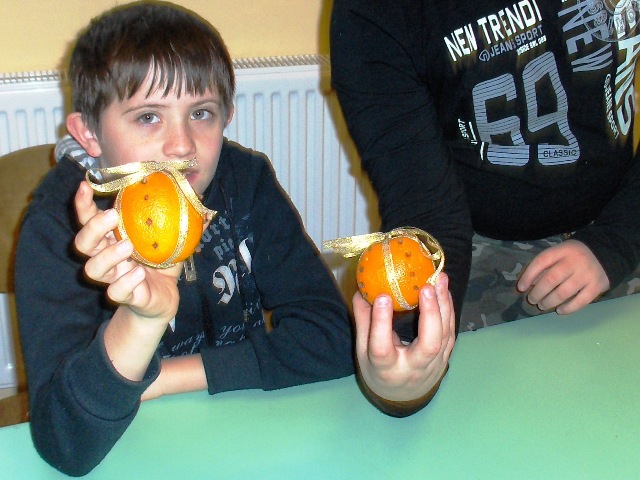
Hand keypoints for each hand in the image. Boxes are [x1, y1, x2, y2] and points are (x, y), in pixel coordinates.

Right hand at [73, 180, 180, 322]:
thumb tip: (198, 196)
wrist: (164, 300)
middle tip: (112, 217)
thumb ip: (180, 219)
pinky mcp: (127, 297)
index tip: (85, 185)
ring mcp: (114, 278)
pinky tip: (139, 274)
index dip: (83, 204)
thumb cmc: (161, 265)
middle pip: (83, 244)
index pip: (89, 220)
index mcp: (113, 239)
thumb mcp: (171, 239)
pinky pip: (116, 292)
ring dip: (108, 255)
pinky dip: (125, 282)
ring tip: (128, 246)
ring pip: (93, 269)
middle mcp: (108, 258)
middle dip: (93, 228)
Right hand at [353, 273, 454, 406]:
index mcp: (386, 369)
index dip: (381, 323)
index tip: (382, 297)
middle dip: (430, 315)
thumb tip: (361, 291)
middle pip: (428, 345)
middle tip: (426, 287)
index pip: (382, 348)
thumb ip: (363, 323)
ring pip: (445, 336)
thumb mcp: (363, 352)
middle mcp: (413, 368)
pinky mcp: (445, 357)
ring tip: (439, 279)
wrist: (403, 396)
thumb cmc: (379, 370)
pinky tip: (444, 290)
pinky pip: (450, 332)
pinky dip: (448, 309)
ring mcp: (433, 364)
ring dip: (444, 305)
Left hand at [517, 239, 609, 314]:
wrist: (605, 254)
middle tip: (532, 300)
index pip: (541, 261)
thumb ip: (545, 265)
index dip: (528, 276)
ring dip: (549, 302)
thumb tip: (528, 284)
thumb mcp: (559, 253)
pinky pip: (580, 301)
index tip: (520, 287)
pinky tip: (559, 311)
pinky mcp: (597, 286)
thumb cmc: (574, 256)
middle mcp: (575, 261)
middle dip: (537, 292)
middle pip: (551, 279)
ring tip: (542, 305)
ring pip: (563, 292)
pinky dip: (568, 308)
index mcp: (563, 250)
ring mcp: (587, 274)